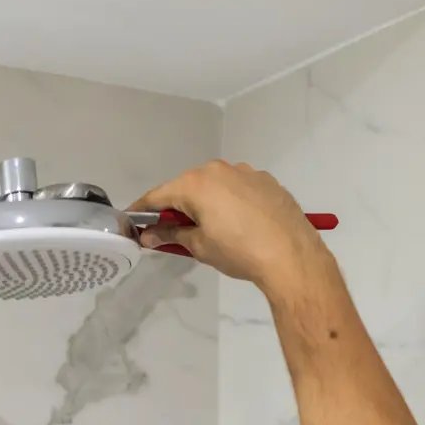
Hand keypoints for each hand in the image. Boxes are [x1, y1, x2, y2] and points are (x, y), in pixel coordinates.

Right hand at [128, 160, 329, 296]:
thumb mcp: (200, 247)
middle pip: (187, 187)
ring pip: (214, 185)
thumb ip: (172, 236)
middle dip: (177, 207)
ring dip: (206, 203)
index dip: (143, 211)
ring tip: (212, 230)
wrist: (291, 255)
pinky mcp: (266, 180)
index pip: (158, 195)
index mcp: (195, 183)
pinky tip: (240, 224)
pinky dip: (230, 202)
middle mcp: (218, 169)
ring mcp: (245, 172)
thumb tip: (150, 235)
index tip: (133, 222)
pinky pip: (238, 188)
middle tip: (174, 232)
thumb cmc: (238, 252)